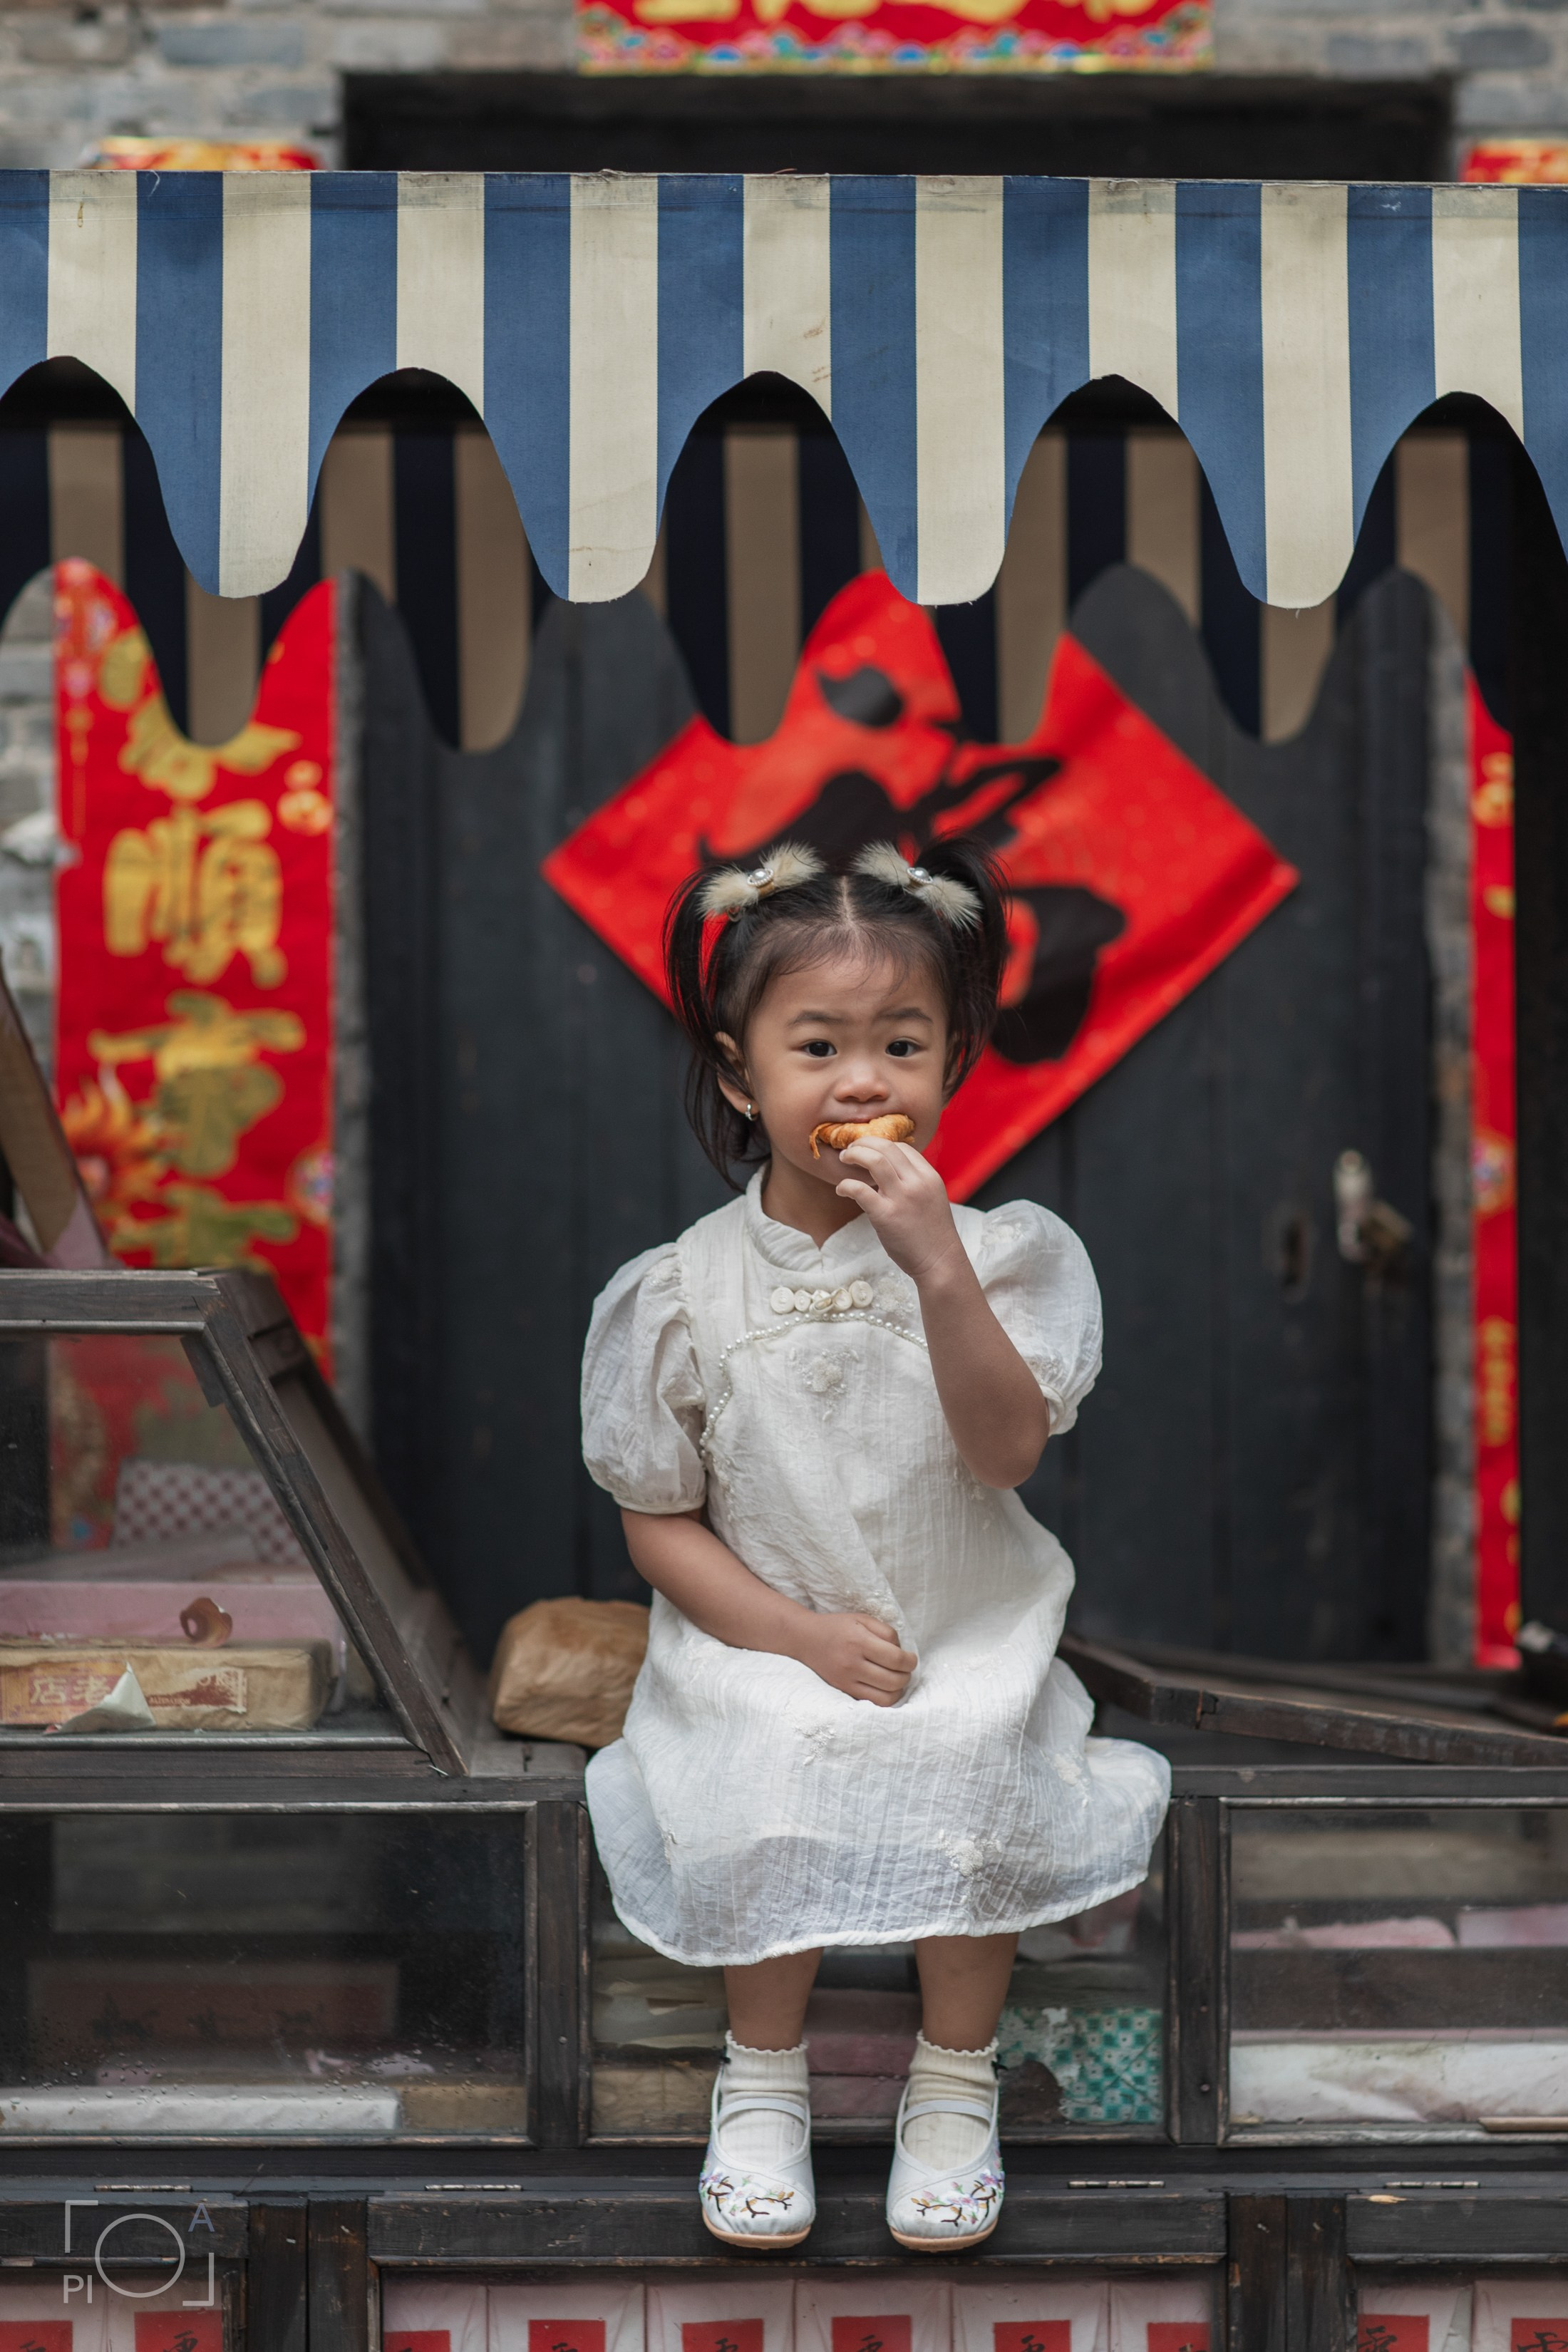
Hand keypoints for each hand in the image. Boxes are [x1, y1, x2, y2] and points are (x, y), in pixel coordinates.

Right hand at [789, 1610, 916, 1705]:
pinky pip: (872, 1703)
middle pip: (894, 1680)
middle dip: (907, 1676)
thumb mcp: (862, 1619)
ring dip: (899, 1690)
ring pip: (885, 1698)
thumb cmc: (837, 1627)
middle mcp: (852, 1664)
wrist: (805, 1639)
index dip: (910, 1661)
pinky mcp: (843, 1691)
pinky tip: (885, 1688)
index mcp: (859, 1642)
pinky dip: (885, 1698)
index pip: (895, 1659)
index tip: (911, 1658)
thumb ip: (886, 1632)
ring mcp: (847, 1681)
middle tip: (906, 1669)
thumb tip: (903, 1651)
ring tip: (897, 1680)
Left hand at [835, 1137, 964, 1289]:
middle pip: (887, 1147)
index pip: (903, 1147)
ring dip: (854, 1154)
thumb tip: (891, 1170)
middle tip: (850, 1149)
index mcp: (929, 1177)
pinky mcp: (885, 1215)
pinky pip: (860, 1190)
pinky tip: (841, 1189)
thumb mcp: (932, 1198)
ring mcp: (901, 1198)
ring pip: (874, 1160)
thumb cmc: (932, 1234)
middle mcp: (916, 1183)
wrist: (940, 1263)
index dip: (882, 1145)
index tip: (869, 1150)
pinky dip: (846, 1185)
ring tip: (843, 1158)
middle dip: (864, 1142)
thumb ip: (915, 1182)